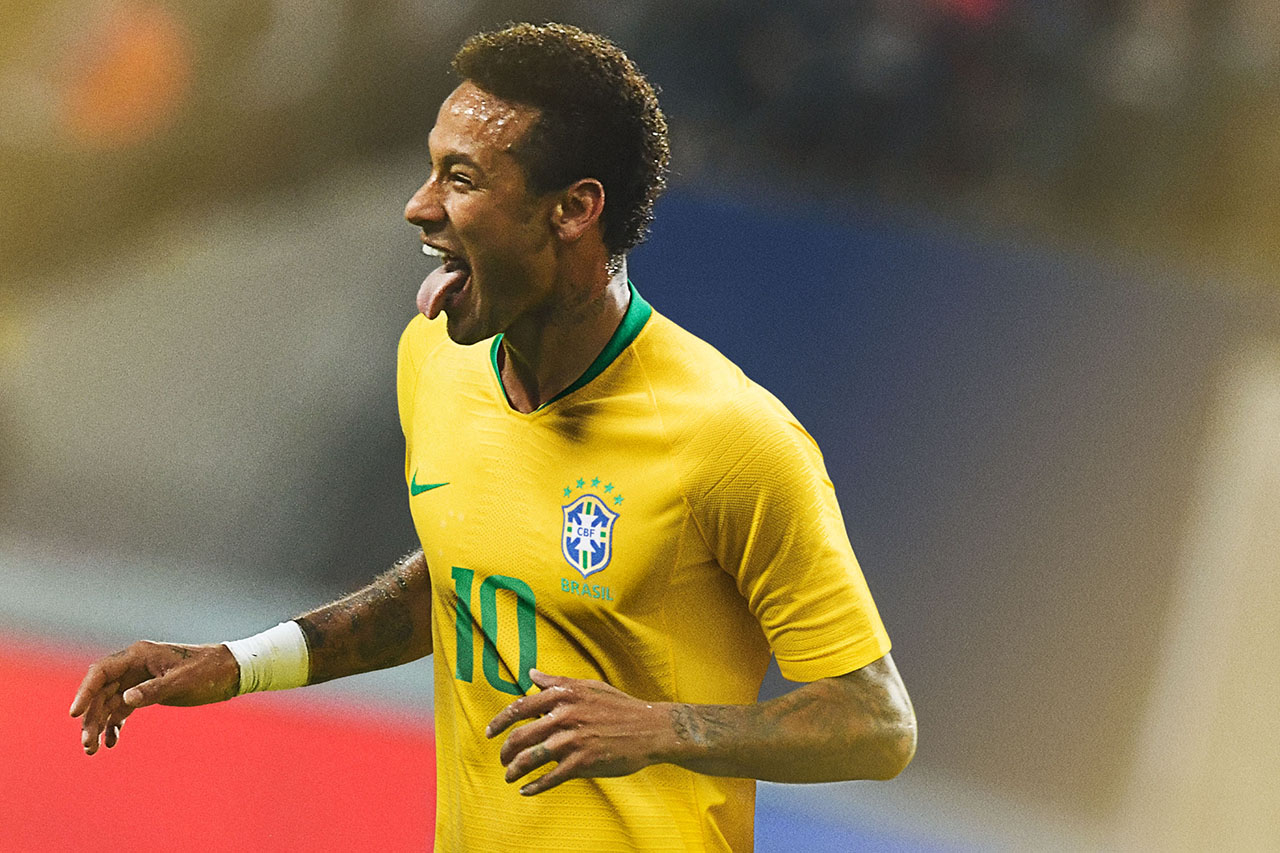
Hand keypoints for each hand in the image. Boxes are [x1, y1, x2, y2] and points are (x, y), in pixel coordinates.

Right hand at [69, 641, 239, 754]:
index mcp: (139, 655)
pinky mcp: (147, 691)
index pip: (102, 672)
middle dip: (91, 718)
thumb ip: (153, 690)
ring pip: (110, 702)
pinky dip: (116, 724)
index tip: (74, 714)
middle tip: (87, 745)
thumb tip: (124, 700)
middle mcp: (134, 666)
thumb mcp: (181, 682)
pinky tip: (112, 742)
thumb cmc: (207, 671)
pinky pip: (123, 708)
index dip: (85, 692)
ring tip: (93, 750)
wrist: (230, 671)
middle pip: (102, 692)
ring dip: (99, 724)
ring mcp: (139, 679)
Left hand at [485, 669, 674, 795]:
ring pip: (531, 759)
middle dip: (505, 751)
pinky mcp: (583, 762)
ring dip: (515, 770)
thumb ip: (557, 682)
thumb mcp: (588, 686)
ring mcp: (573, 740)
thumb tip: (531, 674)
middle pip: (520, 736)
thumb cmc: (619, 706)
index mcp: (564, 695)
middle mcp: (565, 716)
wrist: (650, 728)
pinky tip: (526, 790)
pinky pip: (550, 778)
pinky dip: (534, 786)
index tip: (489, 732)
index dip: (499, 721)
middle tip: (502, 760)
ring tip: (510, 776)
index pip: (520, 707)